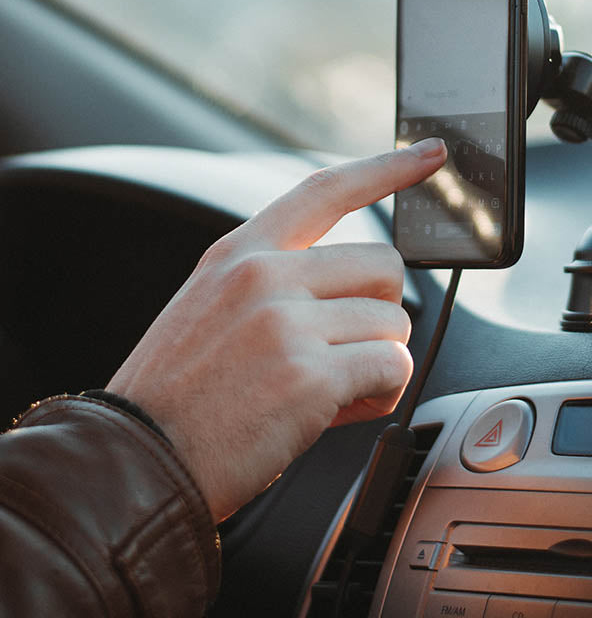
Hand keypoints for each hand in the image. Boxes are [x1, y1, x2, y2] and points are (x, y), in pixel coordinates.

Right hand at [108, 139, 446, 521]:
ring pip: (394, 324)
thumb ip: (277, 283)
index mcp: (240, 253)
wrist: (134, 465)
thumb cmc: (179, 398)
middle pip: (384, 267)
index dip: (386, 168)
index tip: (430, 152)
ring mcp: (286, 322)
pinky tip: (338, 412)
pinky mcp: (309, 375)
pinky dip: (380, 395)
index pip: (326, 190)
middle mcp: (264, 275)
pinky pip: (393, 369)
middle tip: (346, 353)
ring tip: (330, 392)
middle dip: (381, 314)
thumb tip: (359, 292)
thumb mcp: (210, 307)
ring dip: (378, 363)